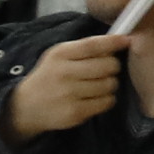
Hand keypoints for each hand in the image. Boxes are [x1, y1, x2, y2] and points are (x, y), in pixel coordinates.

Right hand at [3, 33, 126, 142]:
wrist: (27, 106)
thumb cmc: (50, 76)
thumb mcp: (59, 56)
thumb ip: (84, 49)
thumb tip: (118, 41)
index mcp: (61, 54)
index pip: (93, 45)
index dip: (113, 42)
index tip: (126, 41)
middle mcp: (65, 73)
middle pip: (107, 65)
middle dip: (113, 66)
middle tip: (108, 69)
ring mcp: (70, 94)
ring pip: (110, 84)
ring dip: (110, 84)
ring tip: (100, 84)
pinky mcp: (75, 112)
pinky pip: (106, 102)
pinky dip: (107, 99)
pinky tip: (97, 97)